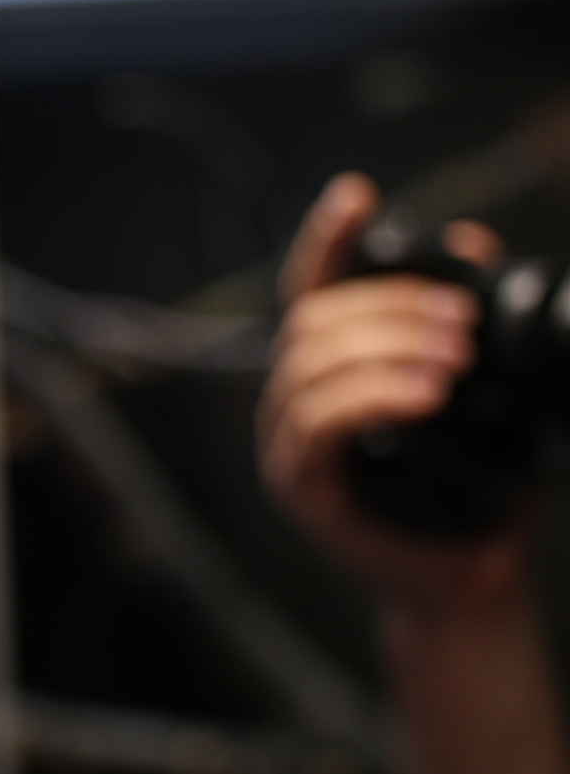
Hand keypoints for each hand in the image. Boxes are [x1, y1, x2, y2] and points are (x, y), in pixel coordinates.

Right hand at [256, 172, 526, 608]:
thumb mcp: (483, 393)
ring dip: (385, 349)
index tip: (355, 194)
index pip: (313, 289)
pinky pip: (317, 424)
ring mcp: (290, 443)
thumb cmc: (472, 490)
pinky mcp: (302, 486)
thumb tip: (473, 244)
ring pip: (310, 365)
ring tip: (453, 362)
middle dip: (390, 307)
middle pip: (313, 320)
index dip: (327, 239)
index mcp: (328, 370)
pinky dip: (369, 397)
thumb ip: (466, 322)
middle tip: (463, 323)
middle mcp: (295, 399)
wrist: (469, 579)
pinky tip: (423, 394)